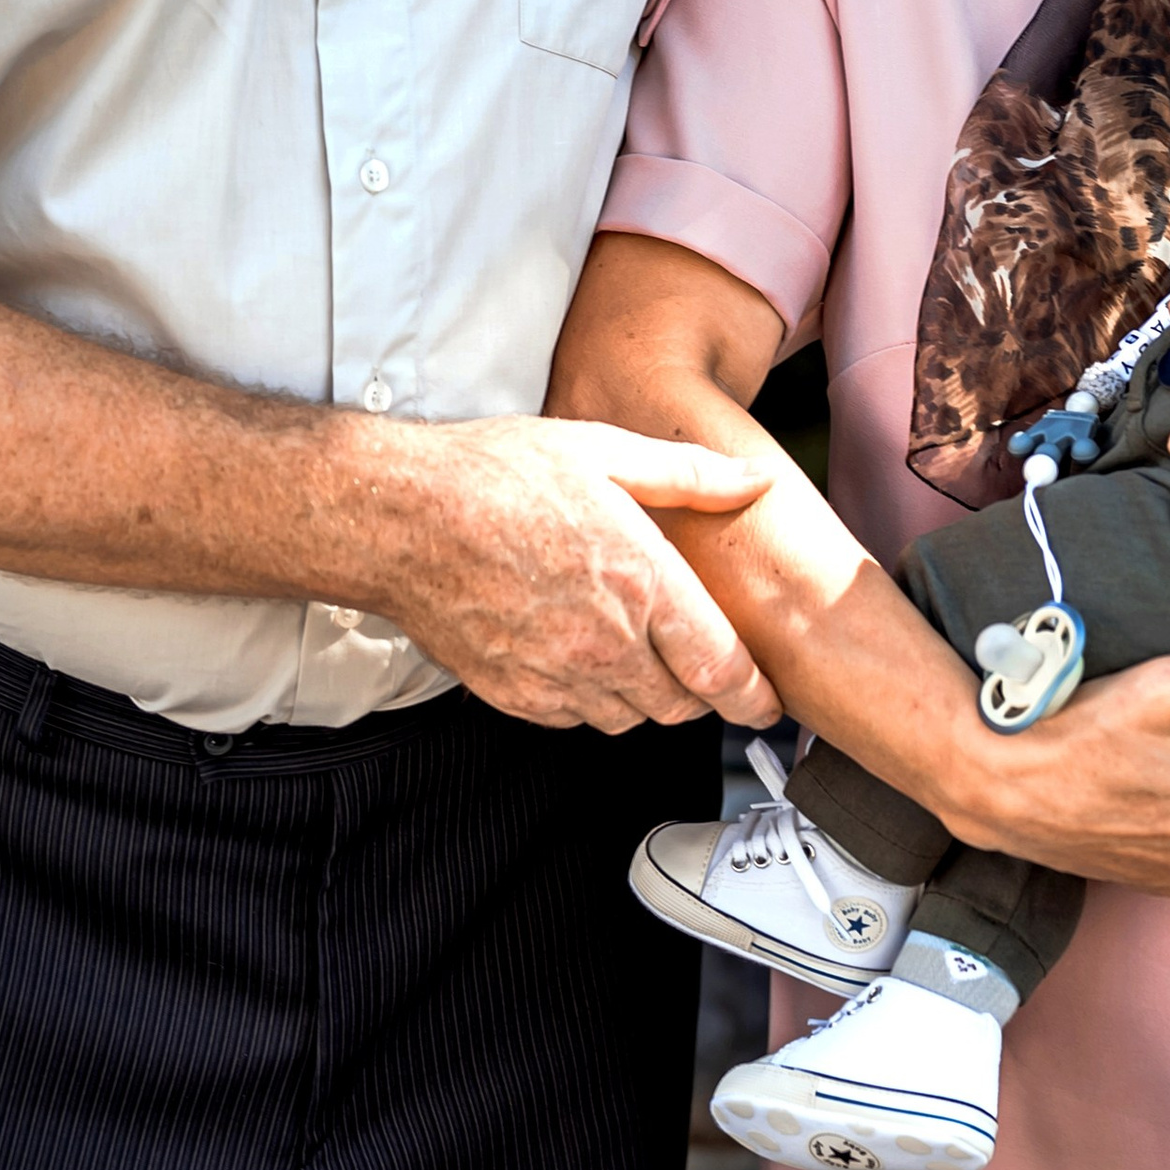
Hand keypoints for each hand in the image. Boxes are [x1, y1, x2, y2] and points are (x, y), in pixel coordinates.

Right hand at [397, 416, 778, 731]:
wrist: (402, 518)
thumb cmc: (496, 476)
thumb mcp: (605, 451)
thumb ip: (691, 475)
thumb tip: (754, 479)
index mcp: (641, 581)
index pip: (721, 668)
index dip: (755, 697)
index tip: (768, 703)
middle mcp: (606, 641)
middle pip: (682, 705)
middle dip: (701, 691)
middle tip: (698, 661)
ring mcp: (557, 675)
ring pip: (630, 717)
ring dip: (645, 694)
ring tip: (634, 646)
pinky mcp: (515, 695)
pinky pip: (575, 718)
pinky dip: (590, 697)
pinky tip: (579, 651)